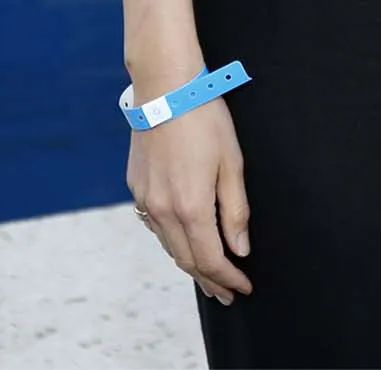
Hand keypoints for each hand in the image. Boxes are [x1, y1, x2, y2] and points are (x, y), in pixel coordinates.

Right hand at [128, 98, 252, 303]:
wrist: (165, 88)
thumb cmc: (204, 119)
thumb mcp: (231, 162)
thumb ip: (235, 210)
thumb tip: (239, 249)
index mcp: (191, 207)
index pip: (210, 259)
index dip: (228, 278)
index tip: (243, 287)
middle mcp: (163, 211)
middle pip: (187, 260)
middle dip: (209, 280)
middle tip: (226, 294)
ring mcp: (146, 200)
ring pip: (168, 245)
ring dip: (189, 263)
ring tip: (207, 274)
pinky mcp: (137, 188)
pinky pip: (154, 226)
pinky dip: (171, 240)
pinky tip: (181, 240)